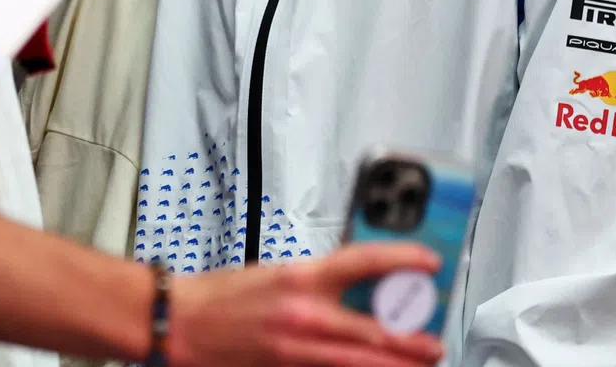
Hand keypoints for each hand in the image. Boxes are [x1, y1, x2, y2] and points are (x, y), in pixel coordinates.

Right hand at [167, 243, 445, 366]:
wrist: (182, 323)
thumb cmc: (221, 296)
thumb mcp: (275, 272)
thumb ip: (317, 279)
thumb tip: (359, 283)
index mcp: (300, 278)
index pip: (364, 262)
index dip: (403, 260)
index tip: (428, 262)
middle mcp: (305, 315)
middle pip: (378, 331)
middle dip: (414, 340)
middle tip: (434, 341)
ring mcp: (299, 351)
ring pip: (364, 362)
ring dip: (396, 363)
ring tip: (418, 361)